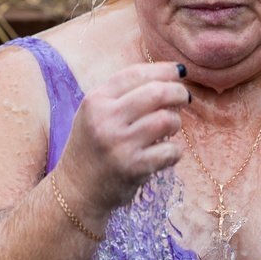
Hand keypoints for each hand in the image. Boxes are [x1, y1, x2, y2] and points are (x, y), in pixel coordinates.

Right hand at [54, 62, 189, 218]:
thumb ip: (124, 93)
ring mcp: (120, 144)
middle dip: (178, 92)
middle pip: (156, 92)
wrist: (76, 189)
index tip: (179, 72)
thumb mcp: (96, 113)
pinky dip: (175, 150)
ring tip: (169, 127)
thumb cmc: (93, 146)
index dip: (164, 69)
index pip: (135, 74)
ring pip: (166, 119)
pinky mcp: (134, 168)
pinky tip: (166, 151)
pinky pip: (171, 150)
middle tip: (184, 98)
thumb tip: (171, 75)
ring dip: (176, 121)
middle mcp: (106, 120)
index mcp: (96, 101)